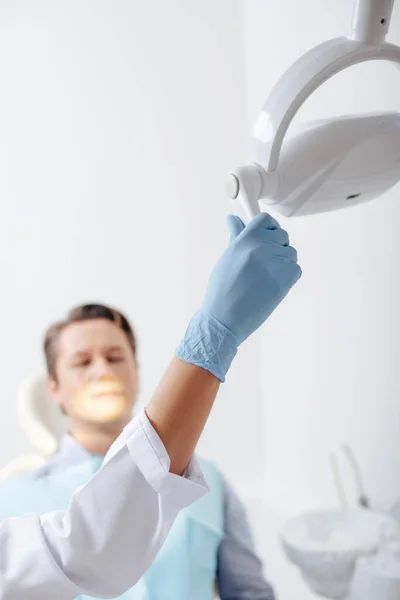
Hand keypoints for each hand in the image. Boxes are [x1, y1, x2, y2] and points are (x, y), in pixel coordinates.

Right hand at [202, 212, 300, 343]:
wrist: (225, 318)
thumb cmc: (222, 289)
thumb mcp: (227, 257)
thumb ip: (236, 236)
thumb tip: (233, 218)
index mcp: (245, 239)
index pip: (266, 220)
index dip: (269, 227)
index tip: (266, 236)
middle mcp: (262, 246)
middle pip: (282, 235)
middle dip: (277, 246)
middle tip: (264, 263)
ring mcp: (275, 262)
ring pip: (291, 253)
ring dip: (283, 262)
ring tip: (266, 277)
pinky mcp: (286, 278)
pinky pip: (296, 269)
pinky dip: (288, 276)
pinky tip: (272, 285)